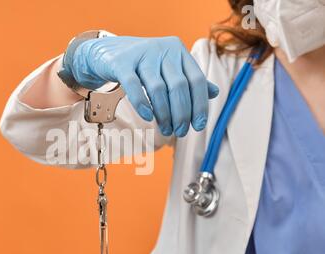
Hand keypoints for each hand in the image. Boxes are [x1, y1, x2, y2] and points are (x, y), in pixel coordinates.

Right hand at [66, 36, 218, 136]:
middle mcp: (163, 50)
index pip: (196, 80)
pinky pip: (133, 85)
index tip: (199, 125)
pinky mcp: (122, 62)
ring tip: (166, 130)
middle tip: (180, 132)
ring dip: (164, 114)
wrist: (110, 52)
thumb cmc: (144, 65)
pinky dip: (142, 103)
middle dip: (182, 113)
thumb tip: (215, 92)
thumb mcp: (168, 69)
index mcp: (179, 51)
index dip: (200, 105)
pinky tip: (148, 118)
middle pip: (178, 86)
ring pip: (158, 89)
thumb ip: (190, 79)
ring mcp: (142, 54)